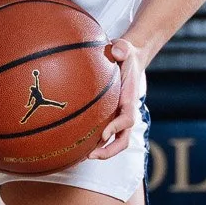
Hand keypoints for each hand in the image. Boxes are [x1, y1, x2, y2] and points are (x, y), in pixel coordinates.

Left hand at [94, 35, 147, 158]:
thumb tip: (116, 50)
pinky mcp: (110, 117)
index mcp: (129, 99)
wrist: (129, 60)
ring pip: (114, 141)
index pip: (128, 118)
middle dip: (110, 150)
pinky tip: (75, 145)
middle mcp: (125, 112)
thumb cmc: (124, 54)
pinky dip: (93, 142)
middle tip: (92, 155)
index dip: (118, 126)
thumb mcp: (124, 47)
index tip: (105, 132)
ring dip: (101, 151)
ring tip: (82, 157)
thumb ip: (122, 48)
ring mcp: (118, 117)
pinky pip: (103, 134)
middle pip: (123, 139)